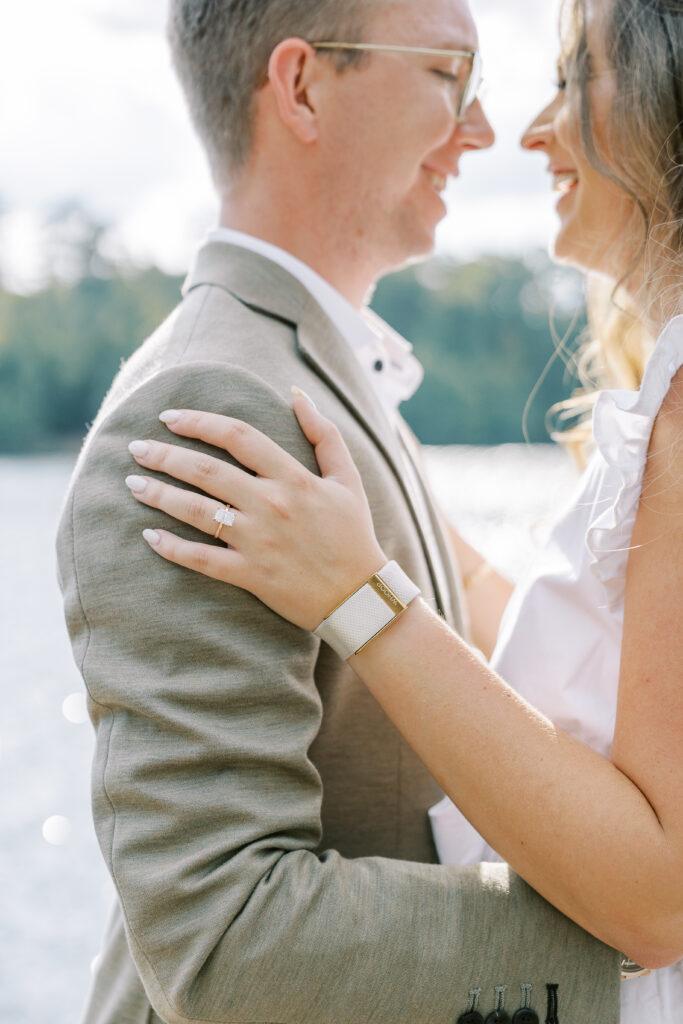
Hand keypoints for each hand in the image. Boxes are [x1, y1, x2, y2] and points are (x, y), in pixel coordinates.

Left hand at [125, 392, 386, 629]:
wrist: (360, 597)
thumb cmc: (353, 535)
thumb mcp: (348, 478)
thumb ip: (325, 434)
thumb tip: (297, 394)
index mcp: (294, 478)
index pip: (238, 436)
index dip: (199, 421)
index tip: (170, 417)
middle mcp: (272, 505)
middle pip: (206, 470)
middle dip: (165, 455)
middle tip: (137, 447)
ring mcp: (259, 542)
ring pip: (197, 511)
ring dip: (159, 494)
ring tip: (132, 483)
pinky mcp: (250, 575)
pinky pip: (202, 559)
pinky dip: (172, 547)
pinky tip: (149, 534)